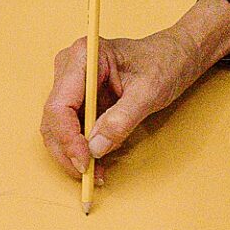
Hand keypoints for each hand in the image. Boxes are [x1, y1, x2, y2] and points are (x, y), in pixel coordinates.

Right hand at [40, 25, 209, 176]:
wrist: (176, 55)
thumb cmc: (165, 63)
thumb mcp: (149, 92)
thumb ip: (121, 120)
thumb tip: (96, 148)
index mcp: (83, 57)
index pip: (60, 105)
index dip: (68, 138)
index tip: (84, 160)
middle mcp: (69, 68)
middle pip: (53, 119)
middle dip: (68, 151)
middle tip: (88, 173)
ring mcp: (71, 84)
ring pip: (57, 128)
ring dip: (73, 153)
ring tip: (95, 171)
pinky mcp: (77, 98)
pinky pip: (70, 128)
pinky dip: (80, 148)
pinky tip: (97, 161)